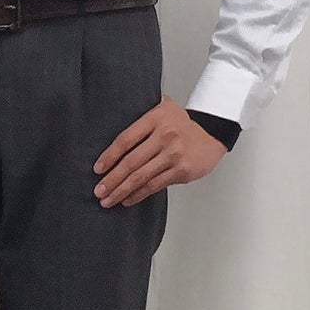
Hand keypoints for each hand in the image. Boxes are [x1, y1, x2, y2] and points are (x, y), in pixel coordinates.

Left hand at [92, 95, 225, 207]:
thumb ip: (141, 115)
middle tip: (98, 191)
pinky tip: (127, 199)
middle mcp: (165, 136)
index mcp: (156, 118)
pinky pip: (155, 185)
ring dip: (122, 191)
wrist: (212, 133)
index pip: (126, 139)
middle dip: (112, 180)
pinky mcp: (182, 171)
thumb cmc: (182, 124)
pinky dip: (139, 195)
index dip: (109, 156)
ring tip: (108, 200)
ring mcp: (174, 155)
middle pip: (131, 162)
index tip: (98, 168)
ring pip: (142, 177)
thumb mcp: (163, 109)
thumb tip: (110, 125)